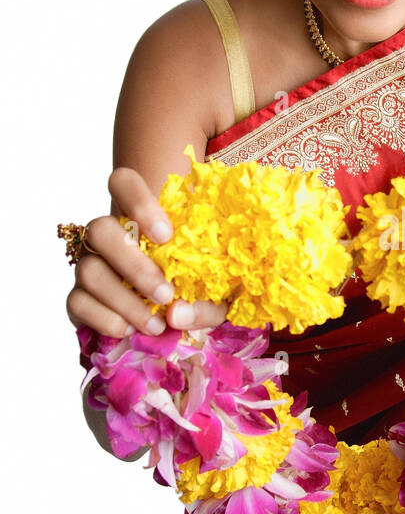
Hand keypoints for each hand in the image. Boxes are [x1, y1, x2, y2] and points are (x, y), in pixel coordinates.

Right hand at [65, 166, 227, 339]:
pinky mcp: (79, 298)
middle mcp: (110, 237)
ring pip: (89, 270)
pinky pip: (78, 303)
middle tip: (165, 293)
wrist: (173, 327)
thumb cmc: (199, 295)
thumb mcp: (218, 299)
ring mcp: (90, 266)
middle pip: (100, 229)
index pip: (123, 183)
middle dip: (133, 264)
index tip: (166, 236)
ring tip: (155, 323)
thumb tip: (176, 313)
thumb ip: (206, 304)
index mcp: (143, 220)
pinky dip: (106, 320)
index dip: (138, 202)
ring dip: (124, 300)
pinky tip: (130, 330)